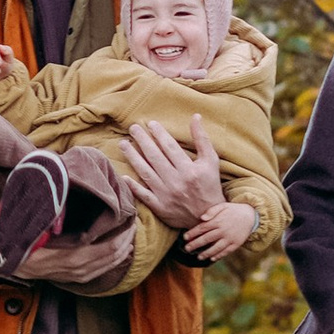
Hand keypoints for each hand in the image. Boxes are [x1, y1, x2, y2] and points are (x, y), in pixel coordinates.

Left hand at [124, 113, 223, 227]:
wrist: (208, 217)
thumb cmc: (209, 185)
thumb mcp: (211, 161)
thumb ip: (202, 139)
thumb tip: (195, 117)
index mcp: (189, 170)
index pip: (170, 147)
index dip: (159, 134)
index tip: (150, 124)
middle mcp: (176, 181)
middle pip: (154, 157)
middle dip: (142, 140)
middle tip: (133, 128)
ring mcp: (165, 195)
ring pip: (145, 172)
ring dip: (132, 157)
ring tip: (123, 144)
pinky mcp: (159, 207)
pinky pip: (143, 195)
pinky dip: (133, 186)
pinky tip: (123, 175)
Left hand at [185, 196, 258, 261]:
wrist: (251, 215)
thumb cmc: (233, 210)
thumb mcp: (223, 206)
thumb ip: (211, 211)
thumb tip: (201, 218)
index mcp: (218, 221)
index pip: (202, 228)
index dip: (192, 233)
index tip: (184, 237)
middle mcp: (223, 230)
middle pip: (206, 239)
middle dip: (195, 244)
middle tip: (187, 249)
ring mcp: (230, 238)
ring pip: (215, 247)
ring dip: (206, 253)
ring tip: (198, 257)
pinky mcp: (236, 244)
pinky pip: (226, 251)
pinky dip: (218, 255)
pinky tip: (212, 258)